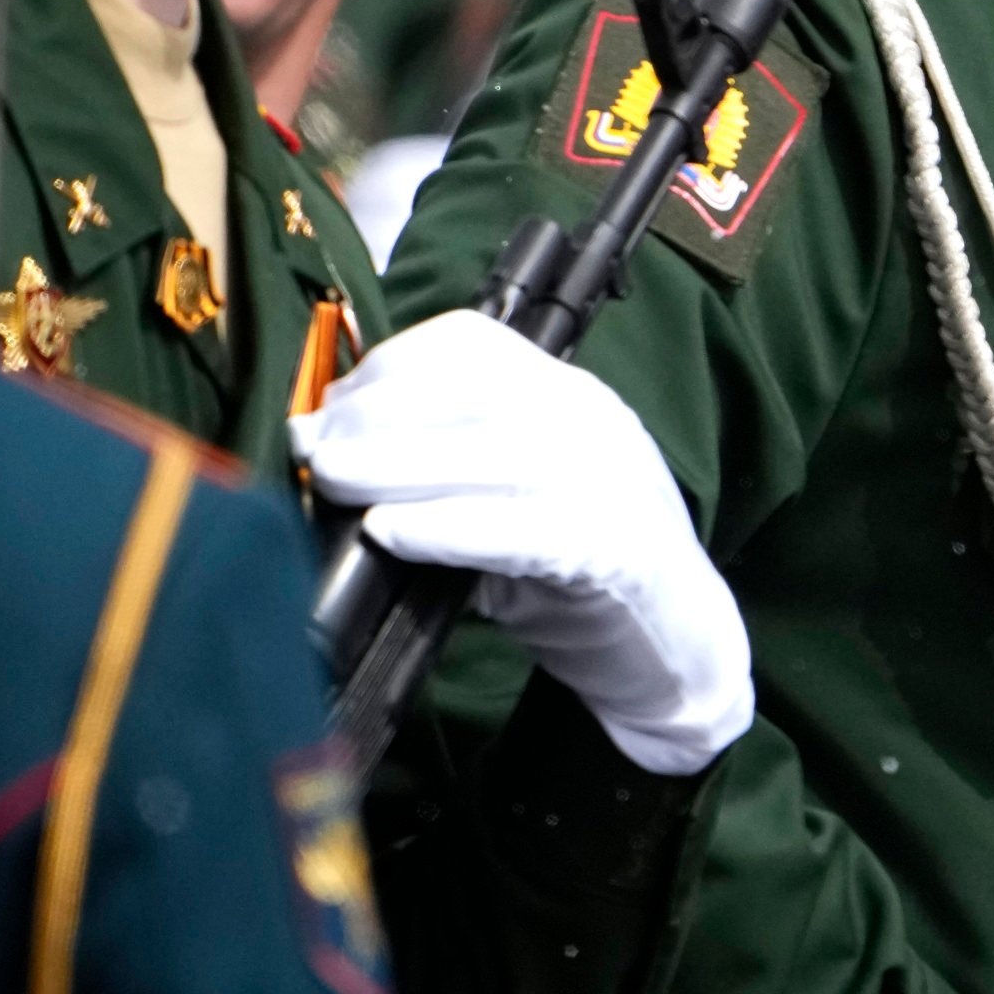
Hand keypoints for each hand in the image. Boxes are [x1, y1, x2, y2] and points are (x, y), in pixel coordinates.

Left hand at [291, 310, 752, 776]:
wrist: (680, 649)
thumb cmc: (585, 575)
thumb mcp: (520, 500)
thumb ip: (452, 472)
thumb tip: (338, 457)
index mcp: (568, 396)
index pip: (472, 344)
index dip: (389, 364)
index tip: (331, 402)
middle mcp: (591, 423)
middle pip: (469, 391)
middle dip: (374, 413)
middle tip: (313, 448)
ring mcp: (608, 482)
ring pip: (486, 450)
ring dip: (392, 462)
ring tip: (331, 481)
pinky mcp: (612, 549)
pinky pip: (516, 526)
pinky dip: (444, 526)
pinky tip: (389, 533)